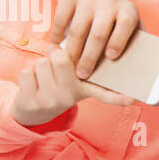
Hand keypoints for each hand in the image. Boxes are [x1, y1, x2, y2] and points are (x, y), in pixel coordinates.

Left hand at [10, 46, 132, 126]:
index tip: (131, 99)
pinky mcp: (32, 103)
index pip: (104, 93)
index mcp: (85, 89)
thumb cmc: (56, 83)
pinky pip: (27, 73)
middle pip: (61, 59)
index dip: (118, 97)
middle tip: (56, 66)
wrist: (33, 111)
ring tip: (45, 76)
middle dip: (55, 56)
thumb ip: (70, 58)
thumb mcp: (69, 75)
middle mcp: (71, 97)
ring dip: (40, 65)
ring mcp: (51, 102)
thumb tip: (55, 48)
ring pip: (42, 63)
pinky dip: (28, 74)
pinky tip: (33, 85)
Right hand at [48, 0, 139, 79]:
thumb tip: (133, 65)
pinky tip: (55, 49)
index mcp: (127, 10)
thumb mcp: (126, 18)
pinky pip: (61, 19)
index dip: (119, 41)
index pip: (126, 24)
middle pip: (99, 33)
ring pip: (78, 29)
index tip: (111, 58)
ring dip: (72, 51)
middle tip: (82, 75)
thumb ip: (132, 38)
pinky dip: (57, 36)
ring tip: (69, 66)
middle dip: (90, 57)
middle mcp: (110, 1)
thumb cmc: (112, 11)